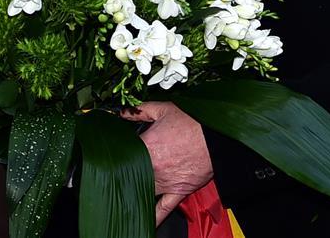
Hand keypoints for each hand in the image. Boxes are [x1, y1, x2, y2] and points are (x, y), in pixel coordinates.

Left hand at [123, 102, 213, 224]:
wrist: (217, 135)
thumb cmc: (193, 122)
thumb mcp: (164, 109)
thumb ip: (141, 110)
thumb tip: (124, 112)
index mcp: (147, 147)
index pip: (122, 155)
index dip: (116, 152)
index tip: (112, 152)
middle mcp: (153, 168)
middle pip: (129, 176)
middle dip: (123, 174)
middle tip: (116, 172)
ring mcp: (166, 182)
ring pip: (143, 192)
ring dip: (134, 191)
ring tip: (123, 194)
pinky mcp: (179, 191)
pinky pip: (164, 208)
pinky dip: (154, 217)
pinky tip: (144, 221)